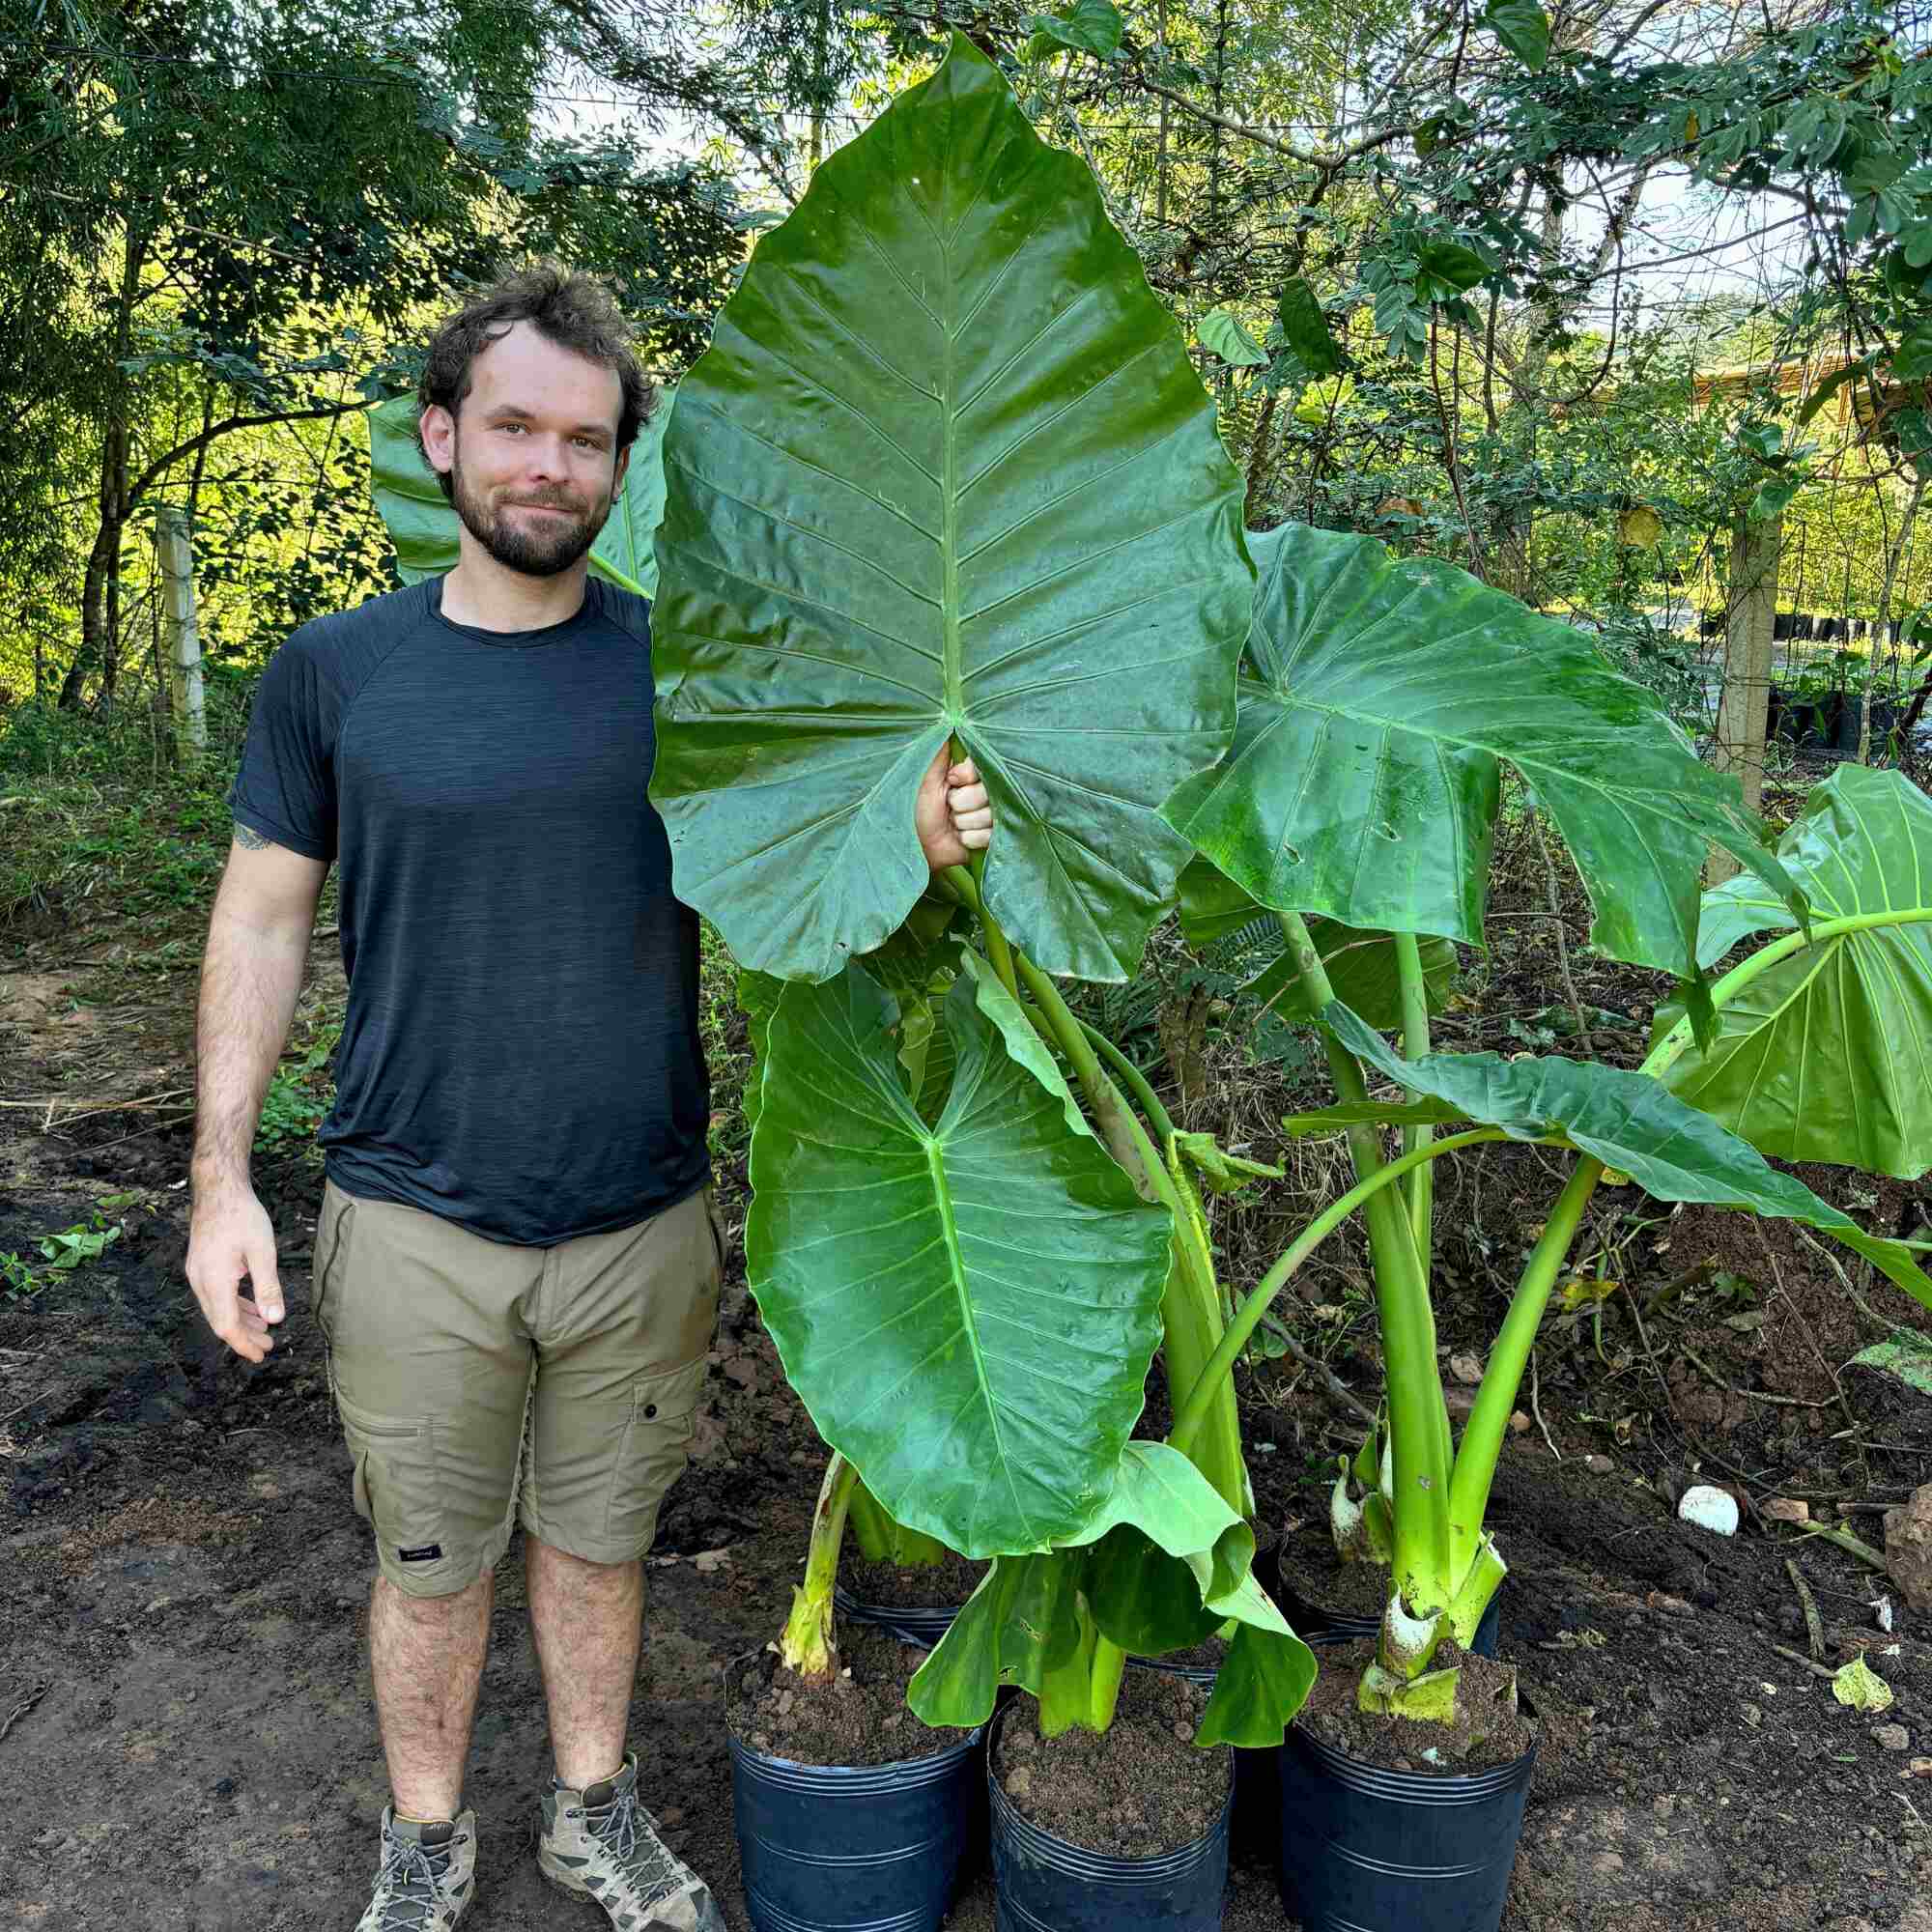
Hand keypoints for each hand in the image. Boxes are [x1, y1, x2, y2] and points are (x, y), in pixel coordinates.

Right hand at [186, 1181, 284, 1362]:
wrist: (218, 1190)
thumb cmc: (242, 1216)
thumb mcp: (263, 1252)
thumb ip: (268, 1288)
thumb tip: (275, 1320)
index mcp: (214, 1281)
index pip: (227, 1326)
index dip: (244, 1344)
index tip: (262, 1355)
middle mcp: (199, 1281)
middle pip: (220, 1321)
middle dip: (244, 1337)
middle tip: (267, 1347)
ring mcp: (197, 1273)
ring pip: (217, 1309)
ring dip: (240, 1321)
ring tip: (264, 1330)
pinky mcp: (200, 1265)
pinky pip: (215, 1295)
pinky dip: (233, 1304)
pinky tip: (250, 1307)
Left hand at [916, 751, 992, 870]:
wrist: (914, 846)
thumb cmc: (914, 809)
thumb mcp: (924, 777)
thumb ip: (940, 753)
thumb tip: (950, 722)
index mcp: (968, 775)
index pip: (986, 765)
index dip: (969, 776)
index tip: (952, 781)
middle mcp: (982, 792)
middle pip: (988, 792)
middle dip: (962, 803)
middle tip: (947, 808)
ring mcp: (988, 815)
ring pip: (989, 815)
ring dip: (963, 822)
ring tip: (950, 824)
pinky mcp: (990, 837)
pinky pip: (989, 835)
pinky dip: (969, 838)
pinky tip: (958, 838)